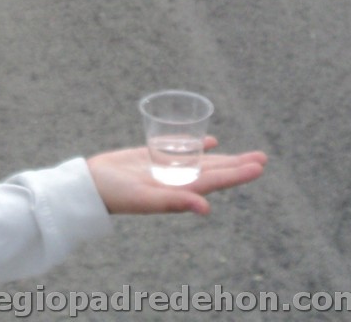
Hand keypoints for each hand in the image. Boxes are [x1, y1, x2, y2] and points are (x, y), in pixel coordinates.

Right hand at [87, 137, 266, 215]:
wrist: (88, 185)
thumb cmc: (114, 194)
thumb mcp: (144, 198)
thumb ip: (174, 202)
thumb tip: (206, 208)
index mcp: (179, 190)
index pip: (216, 180)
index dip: (238, 174)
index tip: (259, 166)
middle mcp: (176, 180)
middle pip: (214, 170)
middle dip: (238, 164)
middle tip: (262, 156)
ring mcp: (165, 169)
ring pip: (201, 161)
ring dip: (223, 157)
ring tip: (244, 154)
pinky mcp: (151, 157)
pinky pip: (179, 149)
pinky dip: (196, 146)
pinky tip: (210, 141)